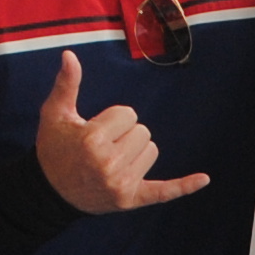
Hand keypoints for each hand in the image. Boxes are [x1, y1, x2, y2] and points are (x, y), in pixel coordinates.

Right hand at [35, 51, 206, 212]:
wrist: (50, 192)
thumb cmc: (53, 149)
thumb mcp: (54, 115)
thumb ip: (66, 85)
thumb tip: (69, 55)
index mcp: (92, 139)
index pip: (128, 114)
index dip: (112, 119)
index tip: (94, 131)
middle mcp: (109, 164)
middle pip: (143, 132)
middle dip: (125, 134)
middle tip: (101, 147)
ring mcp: (121, 185)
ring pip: (152, 151)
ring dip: (136, 152)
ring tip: (110, 162)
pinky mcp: (131, 200)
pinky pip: (164, 191)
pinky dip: (184, 186)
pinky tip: (204, 179)